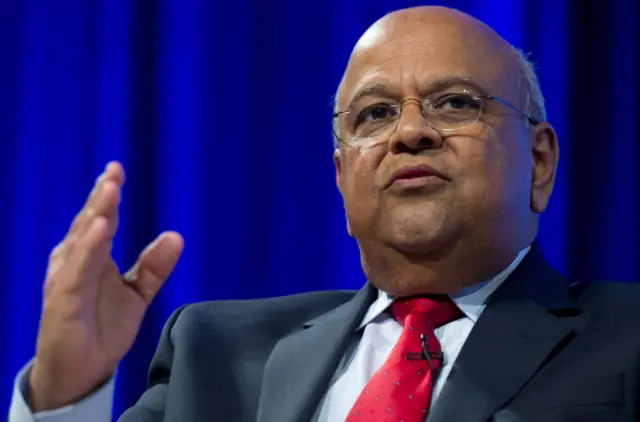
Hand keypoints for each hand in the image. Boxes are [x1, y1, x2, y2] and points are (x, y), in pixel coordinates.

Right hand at [28, 162, 183, 410]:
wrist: (81, 371)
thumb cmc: (102, 327)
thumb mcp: (137, 294)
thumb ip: (154, 267)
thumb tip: (176, 235)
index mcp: (92, 258)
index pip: (101, 220)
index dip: (108, 195)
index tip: (117, 169)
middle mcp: (75, 263)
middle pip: (89, 224)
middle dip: (102, 198)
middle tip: (114, 173)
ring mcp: (67, 281)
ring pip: (81, 242)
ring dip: (95, 215)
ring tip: (109, 191)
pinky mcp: (63, 302)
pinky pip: (76, 273)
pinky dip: (86, 250)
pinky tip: (98, 232)